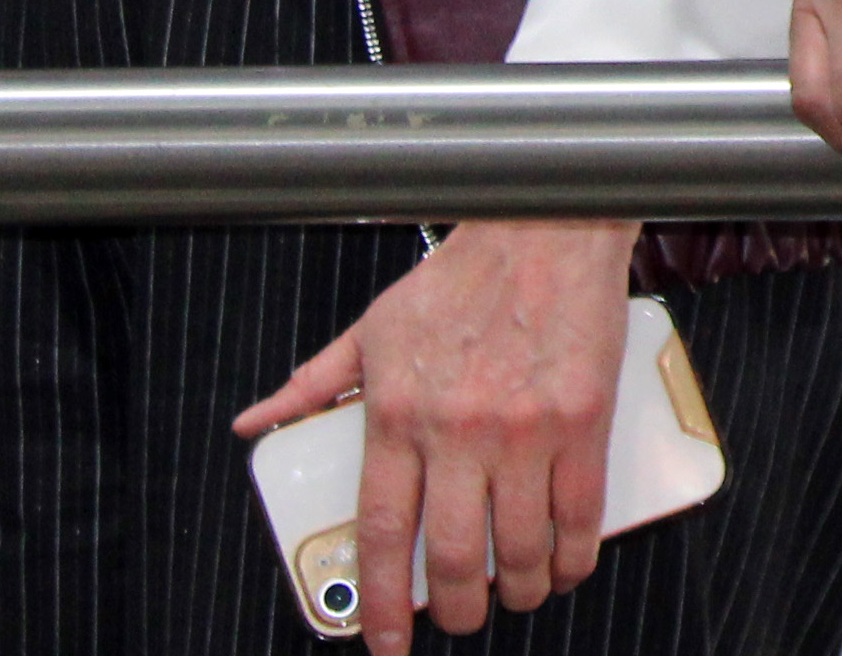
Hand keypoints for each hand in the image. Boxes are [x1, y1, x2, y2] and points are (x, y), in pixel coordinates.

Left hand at [235, 220, 638, 647]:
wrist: (545, 227)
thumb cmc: (463, 276)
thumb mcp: (372, 327)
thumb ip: (313, 383)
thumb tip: (259, 421)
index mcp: (397, 414)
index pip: (379, 532)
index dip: (380, 601)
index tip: (385, 640)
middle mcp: (457, 431)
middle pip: (451, 557)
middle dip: (458, 609)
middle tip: (463, 616)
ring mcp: (523, 430)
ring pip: (520, 548)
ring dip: (519, 589)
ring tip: (516, 593)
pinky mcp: (582, 421)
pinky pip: (580, 515)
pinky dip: (573, 557)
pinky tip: (565, 564)